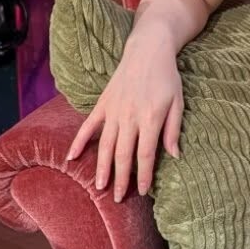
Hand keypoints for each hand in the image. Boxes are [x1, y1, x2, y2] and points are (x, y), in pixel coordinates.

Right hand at [63, 40, 183, 199]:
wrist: (148, 49)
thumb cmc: (167, 77)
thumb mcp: (178, 103)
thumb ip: (174, 130)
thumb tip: (173, 156)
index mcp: (150, 119)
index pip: (145, 155)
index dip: (143, 176)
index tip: (142, 192)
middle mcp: (129, 117)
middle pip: (122, 155)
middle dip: (120, 179)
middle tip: (117, 199)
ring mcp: (113, 111)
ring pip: (104, 145)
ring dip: (101, 167)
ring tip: (98, 186)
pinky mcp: (102, 104)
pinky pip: (88, 126)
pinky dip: (78, 142)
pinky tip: (71, 158)